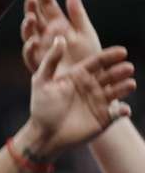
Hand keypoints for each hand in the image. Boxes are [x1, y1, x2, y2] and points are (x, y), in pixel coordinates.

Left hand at [19, 37, 134, 158]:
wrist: (44, 134)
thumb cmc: (41, 107)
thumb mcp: (42, 81)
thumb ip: (51, 60)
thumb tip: (60, 38)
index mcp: (79, 75)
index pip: (98, 62)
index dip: (110, 56)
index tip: (122, 51)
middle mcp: (92, 86)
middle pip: (110, 75)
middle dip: (120, 71)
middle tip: (128, 68)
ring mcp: (100, 101)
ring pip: (117, 92)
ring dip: (124, 88)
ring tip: (130, 84)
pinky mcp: (105, 118)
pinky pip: (118, 113)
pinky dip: (122, 111)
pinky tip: (123, 110)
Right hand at [21, 0, 101, 71]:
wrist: (90, 80)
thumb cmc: (89, 56)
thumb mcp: (86, 32)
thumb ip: (78, 14)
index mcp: (58, 25)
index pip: (47, 5)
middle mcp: (46, 36)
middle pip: (35, 18)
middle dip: (31, 8)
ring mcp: (41, 50)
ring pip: (28, 36)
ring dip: (27, 27)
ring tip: (31, 19)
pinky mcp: (39, 64)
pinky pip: (29, 56)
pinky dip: (29, 48)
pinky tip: (32, 41)